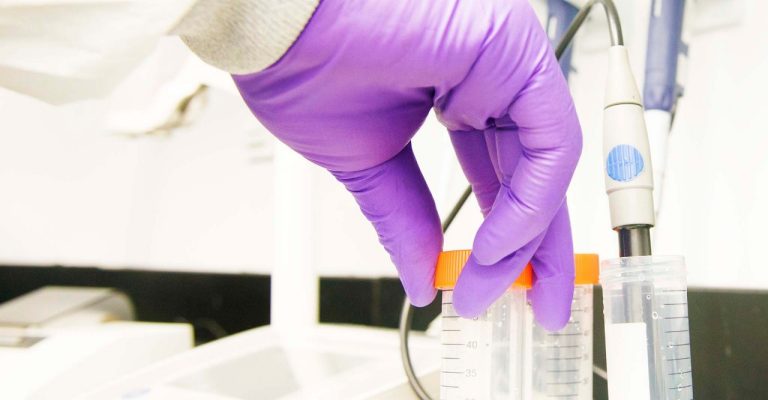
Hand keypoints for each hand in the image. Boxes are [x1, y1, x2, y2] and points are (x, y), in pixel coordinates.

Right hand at [233, 0, 581, 329]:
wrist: (275, 18)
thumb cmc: (303, 63)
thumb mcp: (366, 164)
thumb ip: (405, 218)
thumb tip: (423, 276)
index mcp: (457, 96)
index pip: (499, 177)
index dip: (502, 238)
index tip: (492, 287)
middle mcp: (490, 77)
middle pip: (533, 175)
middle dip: (536, 247)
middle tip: (536, 303)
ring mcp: (506, 60)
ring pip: (547, 163)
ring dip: (531, 235)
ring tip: (504, 288)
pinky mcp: (513, 48)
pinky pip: (549, 140)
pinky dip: (530, 201)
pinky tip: (498, 245)